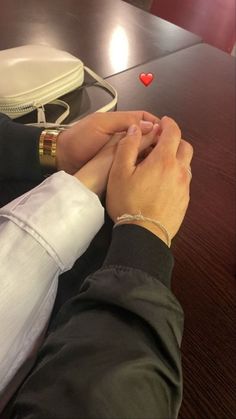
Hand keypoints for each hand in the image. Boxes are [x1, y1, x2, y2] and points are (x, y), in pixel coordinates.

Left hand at [56, 111, 159, 173]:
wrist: (62, 159)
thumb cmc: (80, 139)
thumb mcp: (101, 124)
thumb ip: (124, 122)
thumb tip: (151, 125)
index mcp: (120, 123)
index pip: (144, 119)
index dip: (157, 125)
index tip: (168, 134)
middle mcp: (123, 137)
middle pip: (146, 135)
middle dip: (157, 141)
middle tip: (168, 151)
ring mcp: (120, 152)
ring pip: (141, 151)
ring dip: (151, 154)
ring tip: (162, 162)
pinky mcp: (117, 166)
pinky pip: (133, 164)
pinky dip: (142, 165)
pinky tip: (149, 171)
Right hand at [106, 116, 192, 244]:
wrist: (143, 234)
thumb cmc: (128, 202)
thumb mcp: (119, 172)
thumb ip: (127, 146)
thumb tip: (135, 128)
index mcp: (164, 160)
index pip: (173, 132)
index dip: (168, 124)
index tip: (163, 122)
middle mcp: (179, 171)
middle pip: (185, 146)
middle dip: (175, 139)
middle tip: (162, 141)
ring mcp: (184, 186)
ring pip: (186, 164)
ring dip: (177, 157)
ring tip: (161, 163)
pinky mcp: (185, 200)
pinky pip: (184, 180)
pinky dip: (177, 173)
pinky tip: (163, 182)